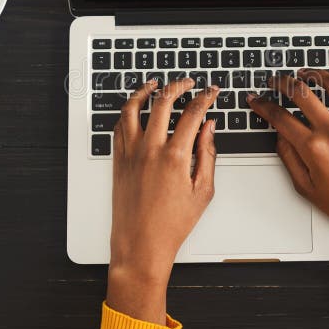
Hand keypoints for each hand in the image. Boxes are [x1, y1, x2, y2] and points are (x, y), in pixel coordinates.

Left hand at [107, 78, 219, 323]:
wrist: (140, 245)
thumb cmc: (171, 225)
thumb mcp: (203, 191)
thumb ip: (208, 154)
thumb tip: (209, 128)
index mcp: (175, 156)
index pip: (192, 113)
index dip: (205, 97)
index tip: (211, 92)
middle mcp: (150, 149)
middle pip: (162, 101)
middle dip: (178, 85)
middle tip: (188, 82)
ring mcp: (130, 153)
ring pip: (132, 108)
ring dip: (144, 91)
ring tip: (154, 84)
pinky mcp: (117, 160)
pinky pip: (118, 127)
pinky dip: (126, 113)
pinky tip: (134, 109)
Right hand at [248, 69, 328, 269]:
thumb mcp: (307, 188)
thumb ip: (289, 158)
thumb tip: (280, 137)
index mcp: (314, 148)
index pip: (280, 117)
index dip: (263, 105)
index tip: (257, 100)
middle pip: (300, 93)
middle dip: (281, 82)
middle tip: (275, 81)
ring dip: (314, 74)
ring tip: (305, 73)